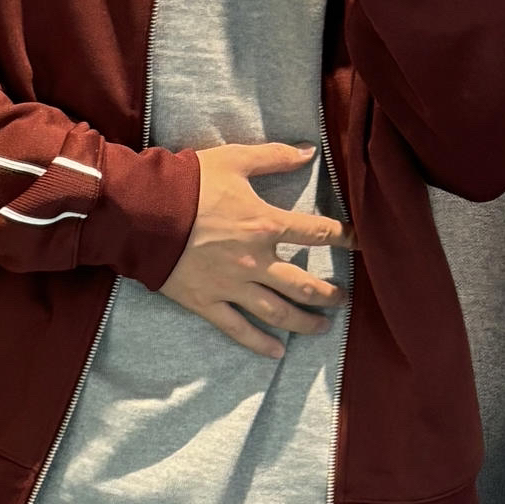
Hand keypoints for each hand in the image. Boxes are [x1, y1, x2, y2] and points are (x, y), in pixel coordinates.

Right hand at [160, 142, 352, 359]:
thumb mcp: (234, 159)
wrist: (143, 214)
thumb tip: (309, 151)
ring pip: (277, 311)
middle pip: (303, 284)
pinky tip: (277, 352)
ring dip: (304, 322)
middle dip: (327, 293)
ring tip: (321, 328)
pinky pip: (238, 329)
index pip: (317, 233)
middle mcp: (255, 260)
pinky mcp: (207, 303)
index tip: (361, 243)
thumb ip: (275, 157)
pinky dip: (259, 343)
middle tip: (341, 299)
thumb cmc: (188, 184)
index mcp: (266, 224)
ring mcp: (232, 286)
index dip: (344, 237)